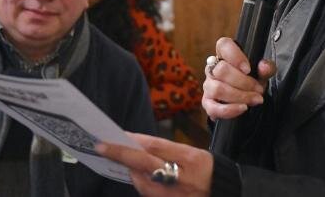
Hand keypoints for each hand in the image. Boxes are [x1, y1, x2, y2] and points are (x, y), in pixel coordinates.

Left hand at [96, 133, 212, 196]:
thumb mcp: (192, 154)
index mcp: (189, 159)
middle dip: (121, 154)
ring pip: (143, 182)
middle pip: (144, 163)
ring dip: (130, 170)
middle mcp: (181, 178)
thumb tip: (139, 146)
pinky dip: (140, 183)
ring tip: (121, 159)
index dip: (134, 140)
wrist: (221, 192)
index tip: (117, 134)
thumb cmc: (206, 169)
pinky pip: (148, 193)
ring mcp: (174, 194)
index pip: (155, 146)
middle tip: (102, 147)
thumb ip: (167, 151)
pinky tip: (135, 175)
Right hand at [202, 37, 276, 120]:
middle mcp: (213, 68)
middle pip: (221, 70)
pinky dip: (229, 110)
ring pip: (217, 89)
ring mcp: (208, 85)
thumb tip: (264, 66)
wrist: (246, 99)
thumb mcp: (262, 73)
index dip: (235, 56)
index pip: (223, 45)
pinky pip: (212, 107)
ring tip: (254, 99)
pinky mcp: (207, 102)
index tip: (248, 69)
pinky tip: (242, 108)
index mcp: (226, 55)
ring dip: (239, 96)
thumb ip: (266, 68)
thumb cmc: (252, 80)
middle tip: (258, 90)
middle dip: (243, 82)